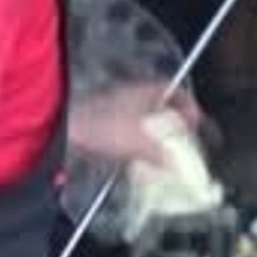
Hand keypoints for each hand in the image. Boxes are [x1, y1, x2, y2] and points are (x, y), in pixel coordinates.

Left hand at [67, 82, 205, 166]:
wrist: (60, 128)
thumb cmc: (99, 127)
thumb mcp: (139, 143)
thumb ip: (159, 153)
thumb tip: (174, 164)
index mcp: (143, 93)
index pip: (174, 91)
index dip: (188, 106)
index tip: (196, 122)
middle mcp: (127, 96)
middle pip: (157, 105)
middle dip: (170, 123)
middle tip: (180, 141)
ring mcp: (110, 107)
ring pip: (139, 119)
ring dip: (151, 135)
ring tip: (158, 154)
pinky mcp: (96, 122)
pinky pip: (122, 130)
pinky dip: (132, 142)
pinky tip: (132, 159)